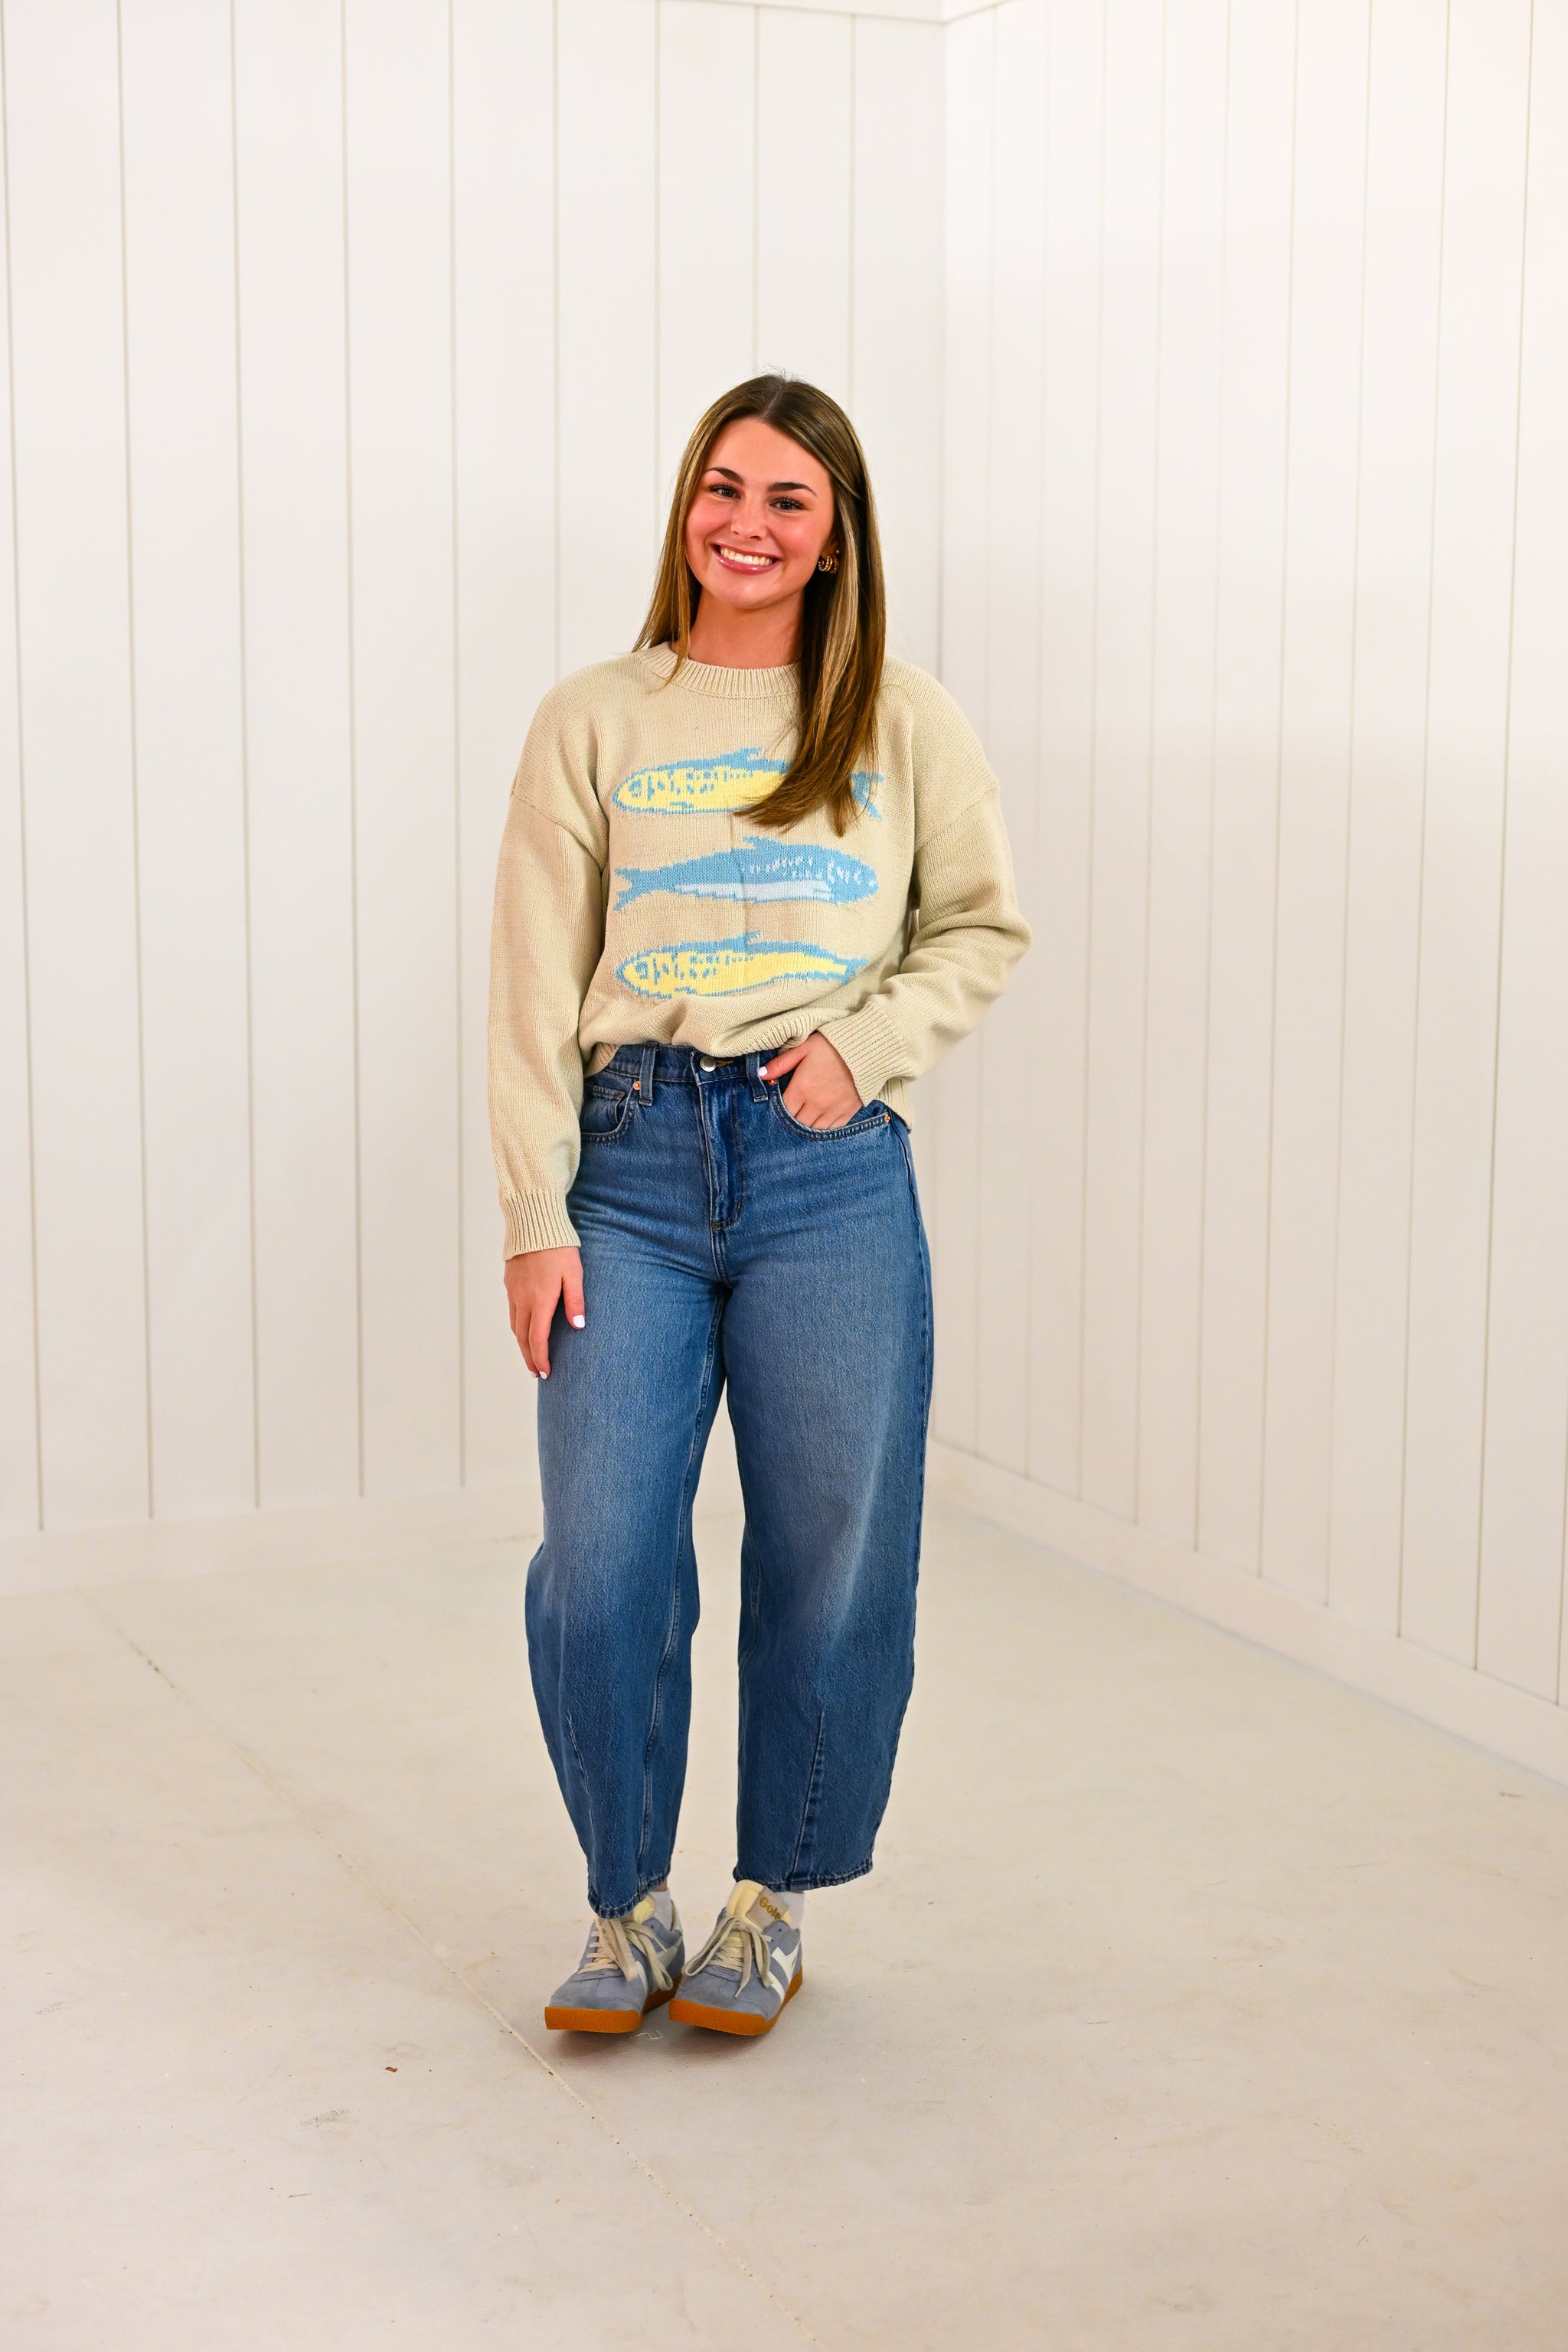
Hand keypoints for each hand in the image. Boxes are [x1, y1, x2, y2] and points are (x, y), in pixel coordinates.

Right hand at [504, 1246, 583, 1377]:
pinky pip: (512, 1312)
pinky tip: (524, 1328)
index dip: (541, 1359)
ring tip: (530, 1355)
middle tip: (536, 1374)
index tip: (546, 1373)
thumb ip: (575, 1301)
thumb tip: (577, 1327)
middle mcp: (523, 1300)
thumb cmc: (559, 1248)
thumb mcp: (574, 1274)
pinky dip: (518, 1327)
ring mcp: (514, 1292)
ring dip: (522, 1344)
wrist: (533, 1224)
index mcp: (540, 1301)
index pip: (537, 1340)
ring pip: (515, 1326)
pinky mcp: (510, 1284)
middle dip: (529, 1358)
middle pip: (523, 1338)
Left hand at [758, 1032, 863, 1128]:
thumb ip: (780, 1063)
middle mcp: (817, 1103)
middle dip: (793, 1119)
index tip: (780, 1105)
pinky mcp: (849, 1112)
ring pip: (814, 1130)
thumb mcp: (803, 1048)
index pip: (784, 1111)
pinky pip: (833, 1128)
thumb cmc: (832, 1045)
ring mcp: (834, 1110)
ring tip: (806, 1116)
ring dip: (808, 1124)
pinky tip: (821, 1119)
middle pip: (798, 1124)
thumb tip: (760, 1074)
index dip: (779, 1110)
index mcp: (802, 1088)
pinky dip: (825, 1126)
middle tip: (793, 1111)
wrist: (867, 1048)